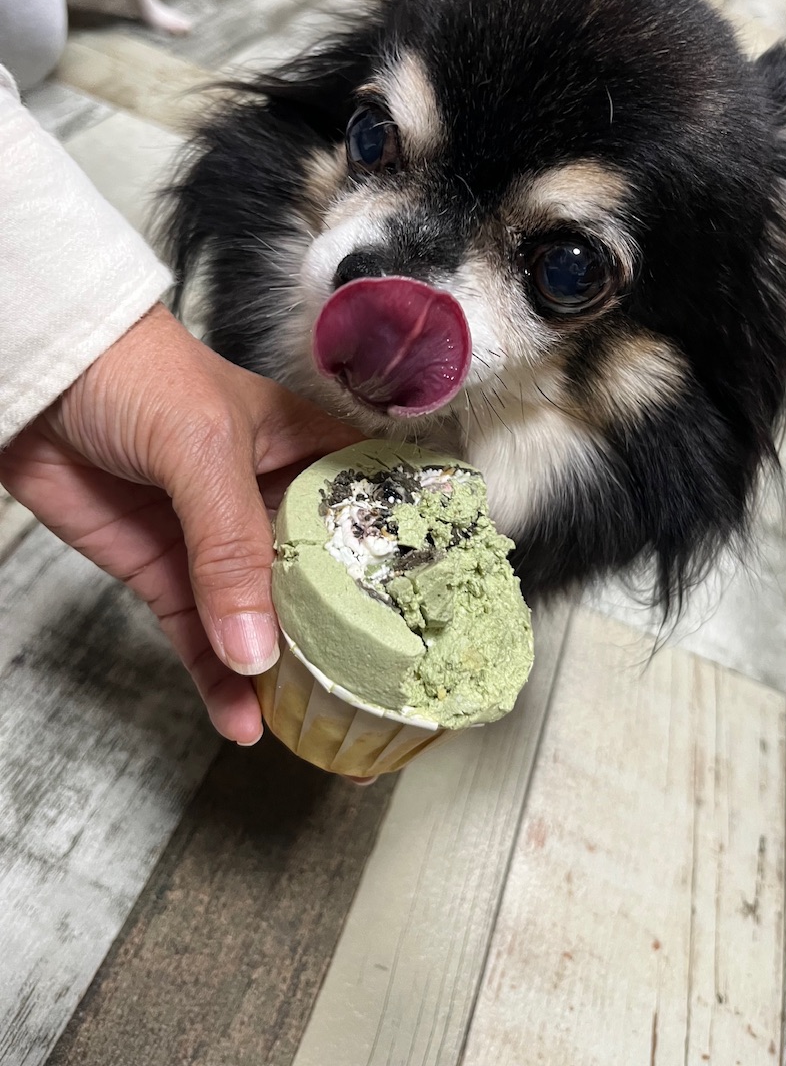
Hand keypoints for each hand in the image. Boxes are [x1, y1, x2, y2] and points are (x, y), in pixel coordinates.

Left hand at [0, 305, 359, 744]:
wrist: (39, 378)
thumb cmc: (137, 372)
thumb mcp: (205, 446)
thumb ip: (232, 545)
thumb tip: (256, 649)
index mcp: (307, 452)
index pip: (369, 514)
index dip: (401, 564)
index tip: (434, 621)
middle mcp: (273, 501)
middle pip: (322, 582)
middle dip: (346, 639)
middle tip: (376, 699)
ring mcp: (216, 544)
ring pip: (261, 619)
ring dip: (283, 672)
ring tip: (312, 725)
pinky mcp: (164, 575)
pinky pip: (199, 638)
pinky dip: (218, 681)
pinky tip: (242, 718)